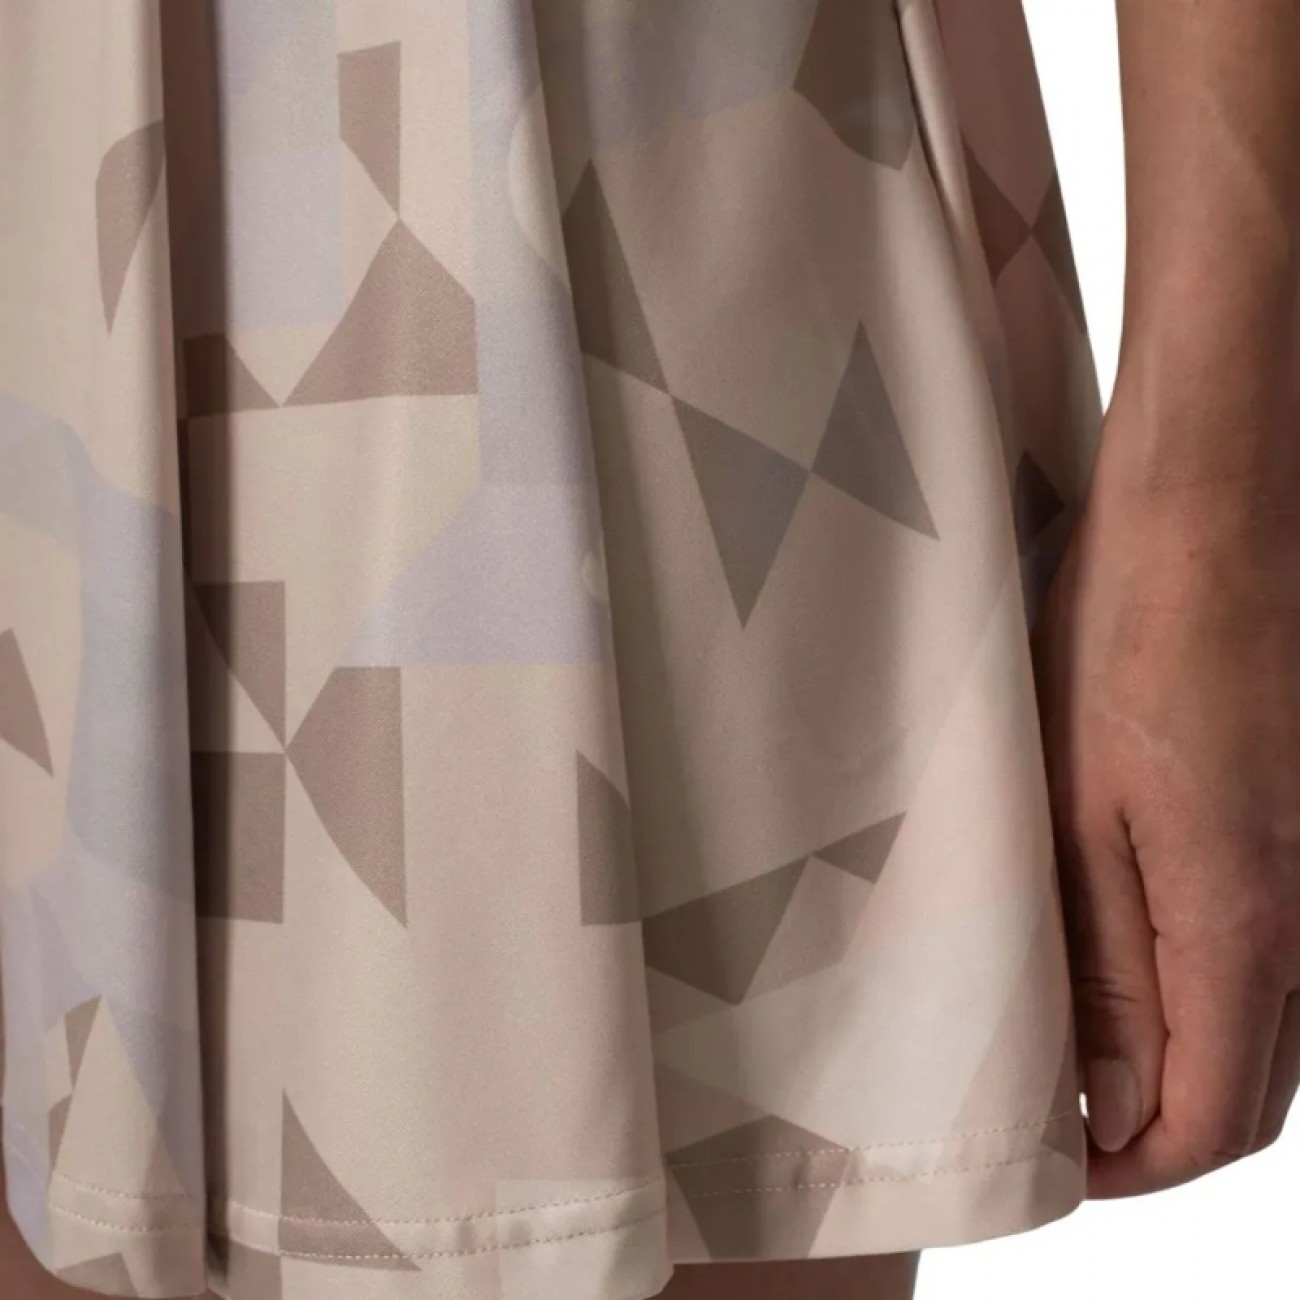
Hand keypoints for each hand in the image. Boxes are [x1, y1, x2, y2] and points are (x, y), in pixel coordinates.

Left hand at [1033, 391, 1299, 1196]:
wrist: (1210, 514)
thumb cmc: (1127, 638)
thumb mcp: (1079, 806)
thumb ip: (1105, 962)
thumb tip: (1113, 1099)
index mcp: (1242, 924)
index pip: (1211, 1123)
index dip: (1129, 1168)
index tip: (1052, 1160)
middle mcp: (1299, 915)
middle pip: (1247, 1090)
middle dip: (1152, 1126)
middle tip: (1052, 1108)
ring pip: (1258, 1024)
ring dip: (1172, 1056)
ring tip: (1068, 1036)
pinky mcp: (1284, 824)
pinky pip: (1260, 950)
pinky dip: (1197, 985)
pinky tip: (1122, 950)